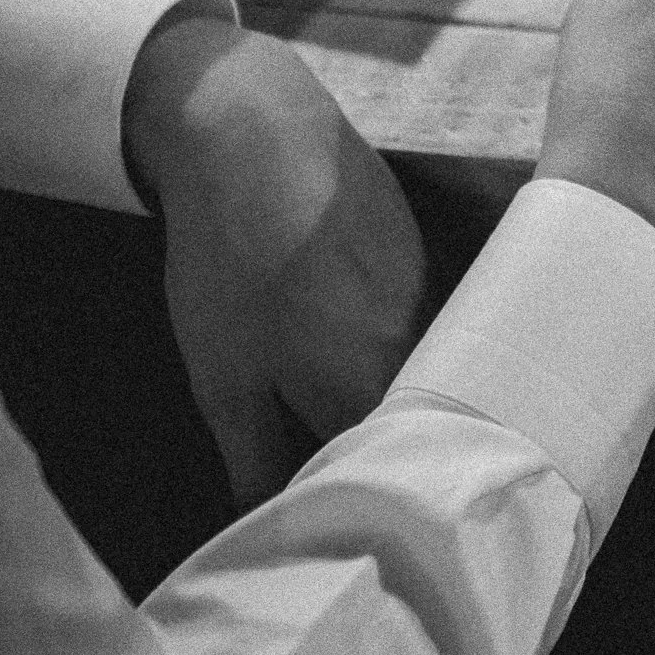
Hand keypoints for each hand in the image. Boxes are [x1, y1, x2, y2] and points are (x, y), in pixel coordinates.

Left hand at [123, 17, 427, 507]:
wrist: (256, 131)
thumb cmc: (232, 264)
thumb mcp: (223, 378)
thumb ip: (255, 461)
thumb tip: (273, 522)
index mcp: (376, 385)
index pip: (393, 471)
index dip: (365, 497)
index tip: (334, 511)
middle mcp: (426, 342)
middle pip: (415, 419)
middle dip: (380, 448)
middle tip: (329, 458)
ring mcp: (431, 287)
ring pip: (420, 366)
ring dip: (387, 389)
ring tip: (336, 397)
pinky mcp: (420, 247)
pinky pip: (419, 318)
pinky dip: (390, 339)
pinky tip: (342, 326)